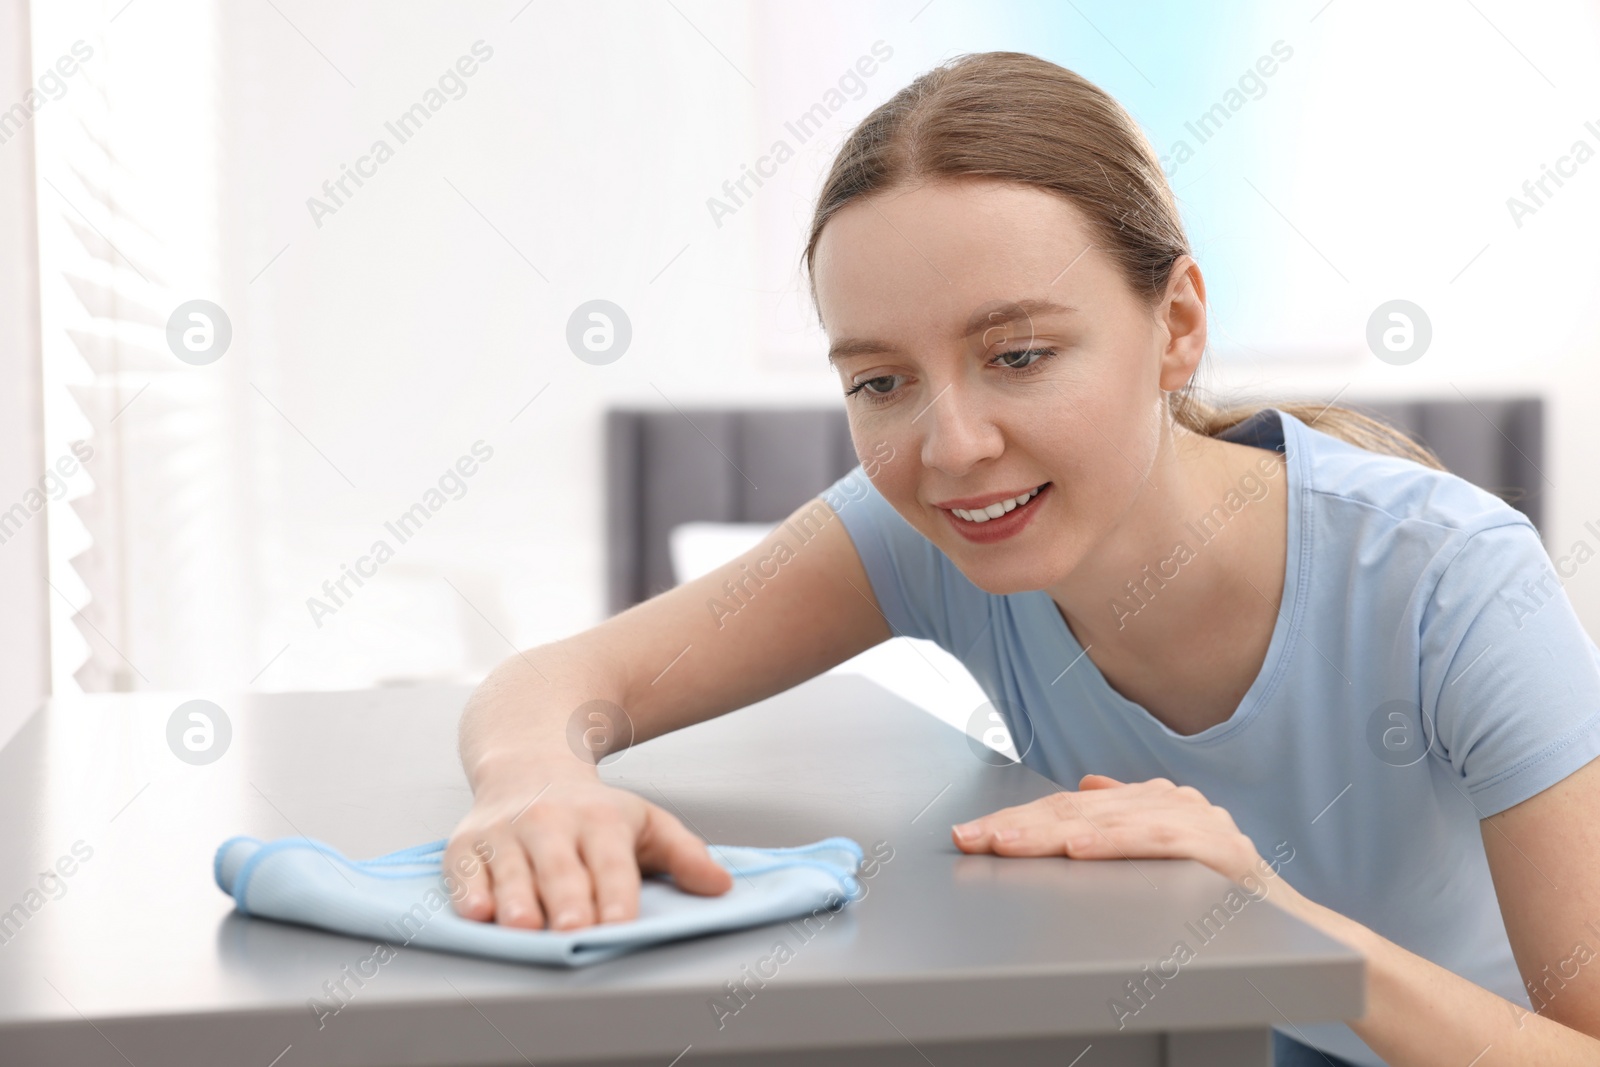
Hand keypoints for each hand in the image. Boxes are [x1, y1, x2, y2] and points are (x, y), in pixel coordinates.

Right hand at [445, 775, 733, 929]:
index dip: (616, 895)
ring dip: (516, 899)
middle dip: (567, 899)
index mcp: (600, 821)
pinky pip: (464, 870)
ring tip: (523, 927)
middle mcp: (551, 824)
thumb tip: (721, 886)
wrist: (526, 764)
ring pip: (511, 870)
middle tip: (572, 929)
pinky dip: (468, 890)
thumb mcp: (645, 822)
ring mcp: (506, 834)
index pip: (612, 863)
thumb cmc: (592, 810)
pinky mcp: (466, 846)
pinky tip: (475, 911)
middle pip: (561, 869)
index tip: (620, 925)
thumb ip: (684, 855)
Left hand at [950, 774, 1271, 887]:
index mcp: (1153, 800)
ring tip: (1010, 843)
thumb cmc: (1220, 900)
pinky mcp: (1221, 850)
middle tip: (973, 839)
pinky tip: (1077, 847)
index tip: (969, 835)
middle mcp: (1173, 802)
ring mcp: (1200, 821)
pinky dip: (1113, 843)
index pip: (1069, 805)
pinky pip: (1156, 842)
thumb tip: (1086, 785)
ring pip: (1109, 821)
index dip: (1017, 819)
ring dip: (1051, 832)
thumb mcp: (1163, 856)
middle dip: (1019, 826)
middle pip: (1079, 809)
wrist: (1298, 934)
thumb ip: (1126, 821)